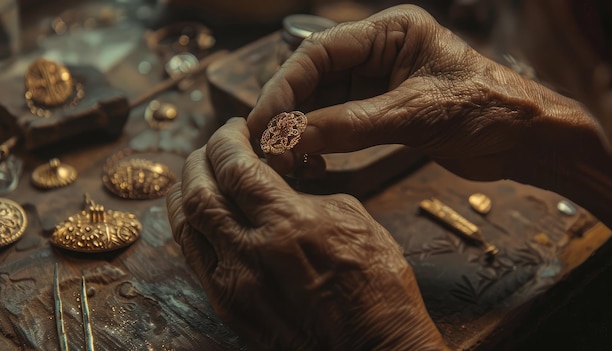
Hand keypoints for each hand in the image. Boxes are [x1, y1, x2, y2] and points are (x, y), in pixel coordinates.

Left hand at [167, 118, 446, 350]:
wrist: (373, 349)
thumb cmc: (376, 285)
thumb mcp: (352, 218)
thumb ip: (306, 193)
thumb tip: (280, 181)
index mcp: (287, 223)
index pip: (234, 166)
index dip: (226, 139)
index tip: (233, 129)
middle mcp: (250, 253)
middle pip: (198, 191)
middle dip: (200, 159)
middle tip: (214, 149)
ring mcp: (234, 285)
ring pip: (185, 226)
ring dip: (186, 192)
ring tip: (200, 177)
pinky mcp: (230, 309)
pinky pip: (193, 259)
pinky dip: (192, 228)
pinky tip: (203, 217)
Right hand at [247, 4, 598, 182]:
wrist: (527, 140)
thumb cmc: (489, 110)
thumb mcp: (416, 114)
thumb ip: (351, 125)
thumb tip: (291, 139)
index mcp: (391, 33)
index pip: (319, 52)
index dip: (285, 86)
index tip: (264, 122)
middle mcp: (380, 53)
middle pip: (314, 78)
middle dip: (288, 112)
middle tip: (266, 147)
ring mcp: (379, 84)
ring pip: (322, 104)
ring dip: (300, 131)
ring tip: (284, 160)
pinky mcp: (383, 112)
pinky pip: (339, 124)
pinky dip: (321, 143)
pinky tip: (310, 161)